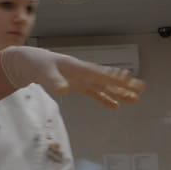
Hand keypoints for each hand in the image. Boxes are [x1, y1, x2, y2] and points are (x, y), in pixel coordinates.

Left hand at [0, 46, 144, 108]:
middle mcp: (83, 72)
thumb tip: (64, 90)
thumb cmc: (37, 65)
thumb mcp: (43, 73)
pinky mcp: (78, 85)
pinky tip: (116, 106)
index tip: (129, 80)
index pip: (99, 73)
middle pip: (107, 79)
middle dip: (124, 84)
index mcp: (78, 67)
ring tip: (135, 99)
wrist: (28, 62)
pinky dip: (105, 99)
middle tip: (142, 88)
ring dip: (119, 92)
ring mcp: (82, 79)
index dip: (113, 77)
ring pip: (104, 87)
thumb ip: (54, 81)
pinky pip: (95, 93)